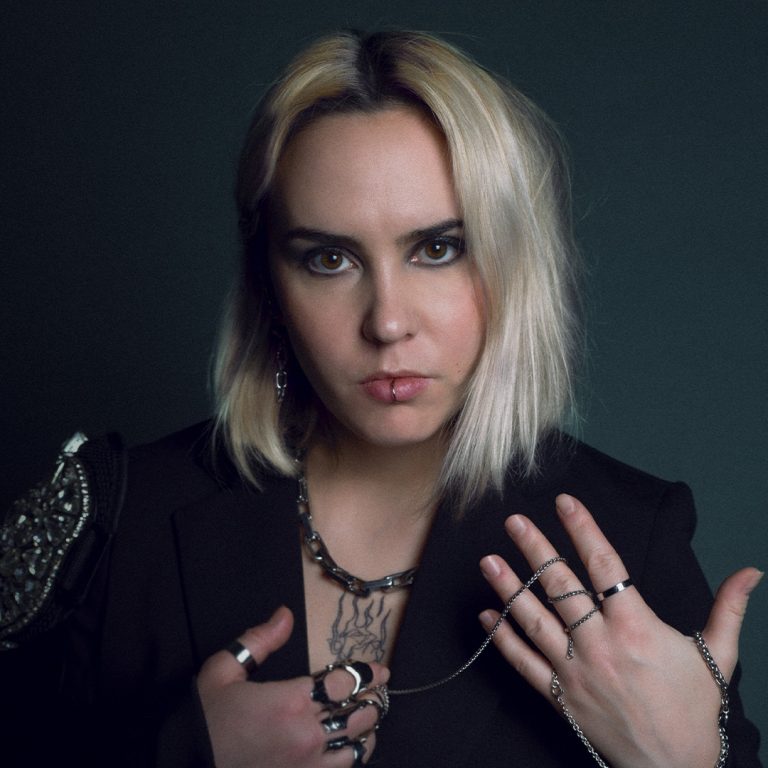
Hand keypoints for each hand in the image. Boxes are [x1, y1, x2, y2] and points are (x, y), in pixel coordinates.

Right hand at [197, 606, 388, 767]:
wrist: (186, 765)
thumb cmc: (204, 720)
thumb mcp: (223, 671)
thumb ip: (258, 641)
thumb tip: (285, 615)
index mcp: (289, 702)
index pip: (343, 683)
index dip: (367, 674)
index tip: (381, 669)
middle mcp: (306, 735)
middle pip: (359, 714)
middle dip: (373, 699)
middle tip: (379, 689)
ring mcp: (307, 766)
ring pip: (357, 747)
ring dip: (367, 730)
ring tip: (369, 717)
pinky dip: (353, 757)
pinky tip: (352, 747)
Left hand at [478, 494, 761, 767]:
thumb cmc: (694, 710)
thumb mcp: (717, 656)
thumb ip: (728, 608)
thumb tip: (752, 571)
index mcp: (637, 628)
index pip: (605, 566)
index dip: (583, 530)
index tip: (565, 502)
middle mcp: (600, 645)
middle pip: (561, 587)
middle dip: (536, 550)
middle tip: (513, 521)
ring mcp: (575, 671)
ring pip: (534, 621)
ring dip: (508, 588)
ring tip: (487, 560)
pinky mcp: (560, 697)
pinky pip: (524, 664)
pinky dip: (502, 639)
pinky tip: (485, 616)